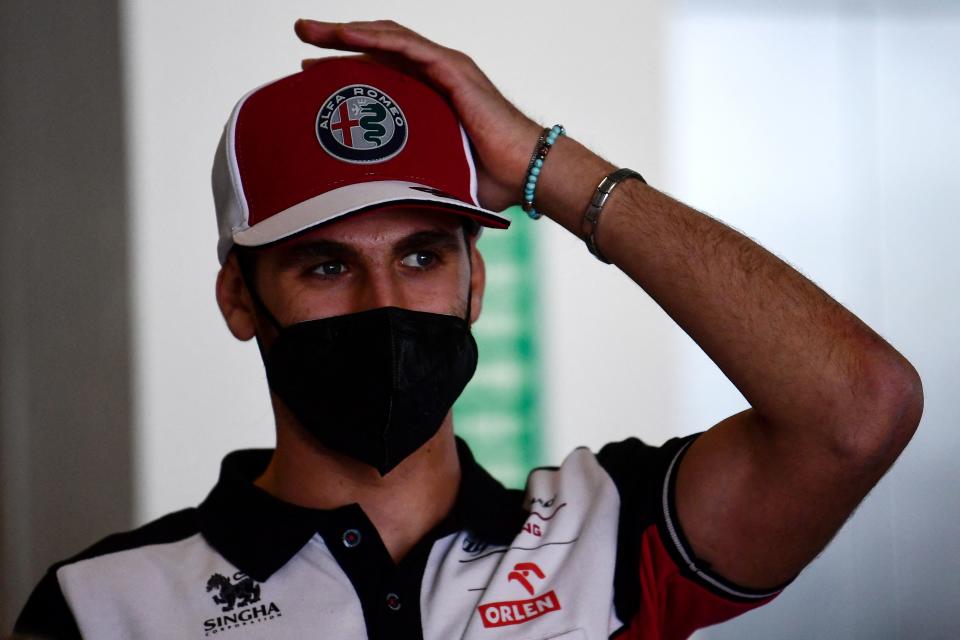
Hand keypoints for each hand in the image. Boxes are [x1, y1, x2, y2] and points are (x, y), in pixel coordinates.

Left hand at [295, 19, 541, 211]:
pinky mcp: (453, 70)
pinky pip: (408, 47)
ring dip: (346, 32)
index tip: (308, 74)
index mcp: (428, 96)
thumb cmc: (488, 182)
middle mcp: (434, 75)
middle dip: (335, 40)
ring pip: (387, 39)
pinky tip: (346, 35)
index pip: (379, 72)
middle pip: (376, 48)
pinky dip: (375, 38)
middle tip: (301, 34)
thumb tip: (378, 214)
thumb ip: (406, 182)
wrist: (526, 174)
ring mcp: (444, 68)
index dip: (343, 69)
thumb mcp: (432, 176)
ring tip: (310, 29)